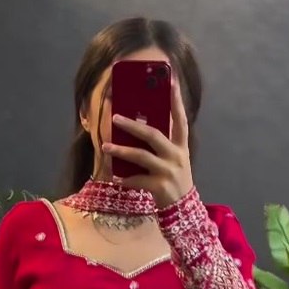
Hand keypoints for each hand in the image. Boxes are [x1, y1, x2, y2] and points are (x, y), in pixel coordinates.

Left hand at [102, 80, 193, 208]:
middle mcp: (176, 156)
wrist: (182, 209)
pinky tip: (114, 177)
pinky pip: (137, 180)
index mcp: (181, 146)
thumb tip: (138, 126)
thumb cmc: (174, 179)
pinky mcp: (159, 187)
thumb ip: (163, 144)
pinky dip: (124, 178)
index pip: (180, 118)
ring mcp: (168, 171)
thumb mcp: (175, 159)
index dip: (176, 99)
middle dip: (132, 125)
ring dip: (121, 151)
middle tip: (115, 117)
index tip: (170, 79)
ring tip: (105, 147)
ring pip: (141, 156)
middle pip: (153, 135)